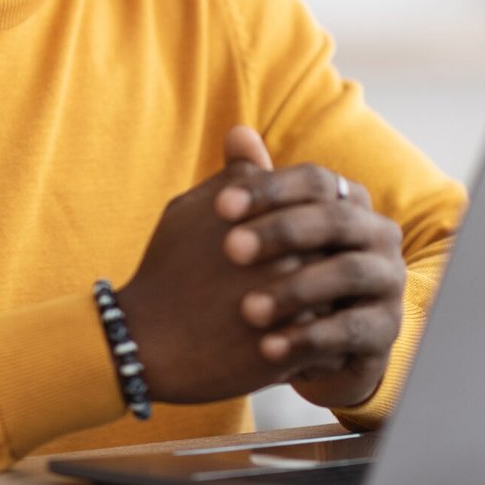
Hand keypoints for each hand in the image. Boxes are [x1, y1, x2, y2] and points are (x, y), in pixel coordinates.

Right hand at [115, 131, 307, 403]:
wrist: (146, 341)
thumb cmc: (169, 269)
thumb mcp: (192, 209)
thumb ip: (233, 175)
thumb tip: (245, 131)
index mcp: (267, 217)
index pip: (319, 208)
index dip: (307, 226)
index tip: (283, 247)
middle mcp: (286, 257)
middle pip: (333, 252)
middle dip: (325, 264)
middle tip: (299, 281)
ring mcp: (292, 307)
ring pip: (338, 299)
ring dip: (330, 305)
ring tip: (304, 314)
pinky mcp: (292, 353)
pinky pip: (330, 346)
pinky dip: (322, 345)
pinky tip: (299, 343)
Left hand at [214, 130, 406, 409]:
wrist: (308, 345)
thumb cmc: (284, 274)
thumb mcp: (264, 231)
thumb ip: (254, 184)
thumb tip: (236, 132)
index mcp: (349, 202)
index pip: (316, 180)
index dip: (269, 189)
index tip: (220, 206)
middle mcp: (378, 235)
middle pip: (335, 220)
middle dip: (280, 232)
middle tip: (230, 249)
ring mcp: (387, 283)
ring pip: (348, 273)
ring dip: (294, 289)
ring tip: (247, 309)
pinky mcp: (385, 331)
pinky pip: (351, 330)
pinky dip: (308, 338)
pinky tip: (266, 349)